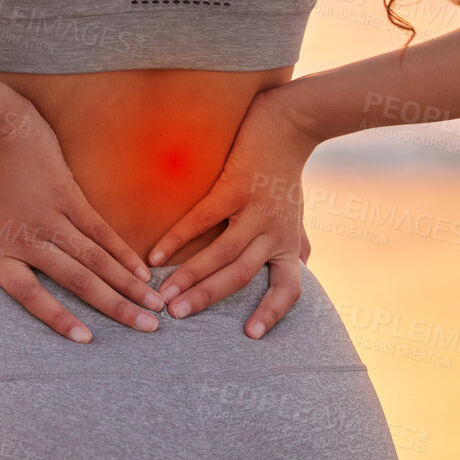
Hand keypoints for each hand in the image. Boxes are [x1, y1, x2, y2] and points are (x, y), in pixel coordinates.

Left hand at [0, 109, 166, 341]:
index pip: (29, 295)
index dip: (57, 317)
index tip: (86, 339)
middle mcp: (26, 240)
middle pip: (76, 282)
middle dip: (113, 308)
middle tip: (146, 331)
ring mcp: (50, 217)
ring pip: (95, 260)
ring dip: (127, 286)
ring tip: (152, 308)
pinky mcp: (68, 194)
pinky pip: (100, 230)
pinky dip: (121, 252)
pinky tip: (142, 270)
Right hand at [145, 84, 319, 337]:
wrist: (289, 123)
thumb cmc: (286, 170)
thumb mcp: (296, 212)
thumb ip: (297, 240)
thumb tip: (303, 262)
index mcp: (287, 243)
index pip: (289, 289)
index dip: (272, 313)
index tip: (250, 336)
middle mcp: (273, 232)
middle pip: (240, 276)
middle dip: (206, 299)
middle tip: (175, 318)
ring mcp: (254, 210)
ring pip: (221, 254)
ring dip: (189, 277)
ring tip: (163, 295)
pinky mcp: (234, 186)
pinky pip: (202, 219)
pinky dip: (177, 239)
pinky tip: (156, 255)